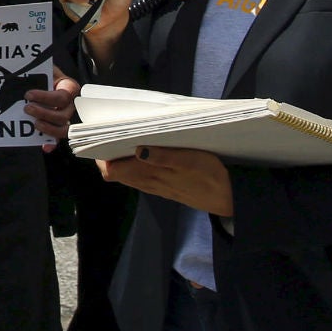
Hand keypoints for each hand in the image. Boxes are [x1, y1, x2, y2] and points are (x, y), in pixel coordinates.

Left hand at [24, 75, 81, 149]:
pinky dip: (52, 142)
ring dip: (48, 128)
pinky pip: (58, 137)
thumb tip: (27, 71)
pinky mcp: (57, 125)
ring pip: (63, 128)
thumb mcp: (42, 67)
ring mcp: (65, 115)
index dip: (46, 97)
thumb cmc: (42, 70)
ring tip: (34, 123)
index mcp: (68, 86)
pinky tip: (45, 146)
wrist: (38, 75)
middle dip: (44, 113)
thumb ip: (39, 70)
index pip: (64, 95)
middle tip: (27, 108)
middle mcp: (70, 103)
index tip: (28, 95)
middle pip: (63, 115)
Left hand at [98, 146, 234, 215]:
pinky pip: (140, 175)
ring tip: (126, 136)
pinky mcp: (164, 185)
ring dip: (122, 157)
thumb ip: (163, 157)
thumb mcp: (190, 161)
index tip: (101, 136)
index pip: (111, 171)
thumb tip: (137, 150)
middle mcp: (148, 183)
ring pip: (127, 173)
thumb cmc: (211, 176)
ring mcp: (155, 186)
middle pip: (116, 171)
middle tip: (112, 131)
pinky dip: (135, 163)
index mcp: (150, 176)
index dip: (101, 156)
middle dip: (109, 152)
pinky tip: (143, 149)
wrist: (230, 199)